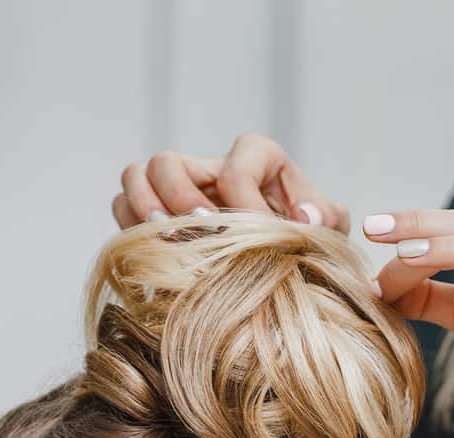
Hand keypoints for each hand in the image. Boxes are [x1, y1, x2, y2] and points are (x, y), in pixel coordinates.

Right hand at [111, 133, 349, 233]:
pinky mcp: (159, 216)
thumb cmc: (308, 238)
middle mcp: (211, 168)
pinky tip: (157, 255)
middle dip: (181, 199)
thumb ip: (328, 216)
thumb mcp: (329, 226)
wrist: (289, 263)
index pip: (238, 164)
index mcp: (258, 158)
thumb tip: (305, 216)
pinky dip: (131, 229)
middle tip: (202, 234)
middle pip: (169, 161)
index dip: (245, 199)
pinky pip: (124, 208)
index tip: (260, 232)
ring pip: (136, 176)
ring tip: (168, 241)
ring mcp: (180, 190)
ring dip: (144, 209)